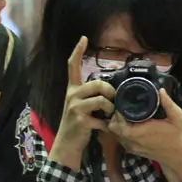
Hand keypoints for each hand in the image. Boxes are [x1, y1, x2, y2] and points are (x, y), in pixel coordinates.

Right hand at [49, 36, 115, 169]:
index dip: (78, 51)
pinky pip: (102, 119)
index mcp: (72, 89)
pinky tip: (106, 128)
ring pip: (101, 100)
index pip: (72, 65)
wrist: (67, 143)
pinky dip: (108, 125)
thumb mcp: (82, 105)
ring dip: (111, 108)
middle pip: (97, 84)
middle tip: (113, 101)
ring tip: (110, 115)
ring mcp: (75, 108)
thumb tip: (112, 89)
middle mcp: (72, 95)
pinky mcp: (80, 121)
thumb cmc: (78, 123)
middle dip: (110, 92)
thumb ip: (93, 95)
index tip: (84, 38)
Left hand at [107, 90, 181, 181]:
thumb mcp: (177, 117)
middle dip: (115, 117)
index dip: (117, 113)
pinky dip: (121, 131)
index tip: (123, 104)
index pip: (118, 123)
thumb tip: (161, 90)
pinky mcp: (132, 150)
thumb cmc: (176, 136)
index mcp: (140, 132)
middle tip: (124, 108)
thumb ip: (169, 104)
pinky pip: (120, 139)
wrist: (177, 156)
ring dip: (117, 124)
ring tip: (126, 115)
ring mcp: (131, 147)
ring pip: (114, 134)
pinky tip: (129, 124)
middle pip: (112, 127)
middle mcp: (132, 141)